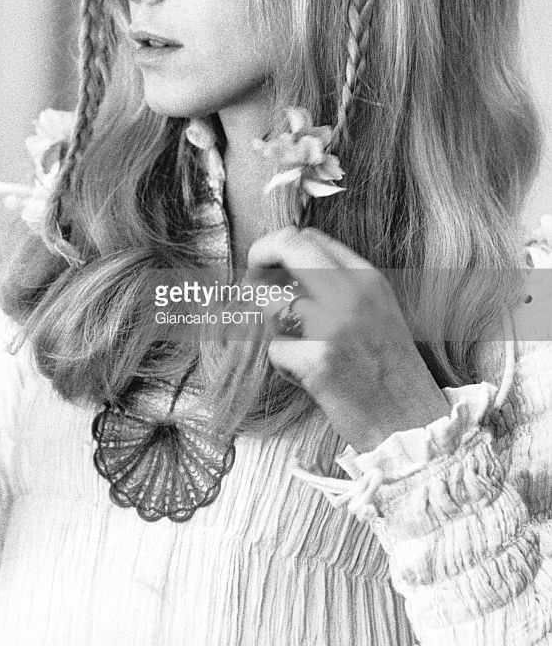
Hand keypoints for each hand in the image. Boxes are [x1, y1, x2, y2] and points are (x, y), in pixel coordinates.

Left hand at [247, 227, 450, 453]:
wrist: (411, 424)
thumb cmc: (389, 371)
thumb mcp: (378, 311)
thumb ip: (340, 285)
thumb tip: (285, 267)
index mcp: (368, 278)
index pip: (309, 237)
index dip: (278, 245)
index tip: (266, 264)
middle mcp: (352, 293)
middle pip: (288, 247)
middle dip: (259, 258)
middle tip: (250, 281)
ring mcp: (335, 325)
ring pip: (272, 302)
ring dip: (275, 326)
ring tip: (297, 347)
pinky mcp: (319, 361)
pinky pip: (276, 350)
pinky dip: (285, 366)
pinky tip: (308, 378)